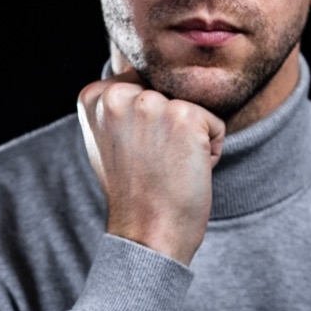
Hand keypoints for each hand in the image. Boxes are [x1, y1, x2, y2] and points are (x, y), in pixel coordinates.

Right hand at [77, 70, 225, 264]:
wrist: (147, 234)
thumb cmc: (134, 193)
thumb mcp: (109, 140)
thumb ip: (121, 106)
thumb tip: (140, 75)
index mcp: (95, 96)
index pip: (143, 85)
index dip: (147, 123)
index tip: (133, 155)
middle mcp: (118, 94)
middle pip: (168, 93)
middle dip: (169, 127)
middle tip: (152, 164)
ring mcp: (152, 104)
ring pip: (192, 108)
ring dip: (190, 139)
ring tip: (168, 168)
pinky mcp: (186, 116)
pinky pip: (215, 125)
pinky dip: (210, 151)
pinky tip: (185, 172)